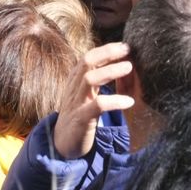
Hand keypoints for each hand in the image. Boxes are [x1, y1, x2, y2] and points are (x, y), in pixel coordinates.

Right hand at [52, 43, 135, 158]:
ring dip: (110, 71)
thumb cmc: (79, 116)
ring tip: (129, 68)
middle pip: (87, 62)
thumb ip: (101, 80)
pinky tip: (129, 101)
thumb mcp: (87, 95)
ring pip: (89, 80)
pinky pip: (97, 106)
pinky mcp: (81, 119)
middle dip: (107, 53)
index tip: (124, 45)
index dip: (105, 49)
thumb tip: (124, 65)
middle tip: (127, 50)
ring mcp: (76, 103)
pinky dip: (114, 101)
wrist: (61, 144)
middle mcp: (74, 88)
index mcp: (75, 81)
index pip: (88, 57)